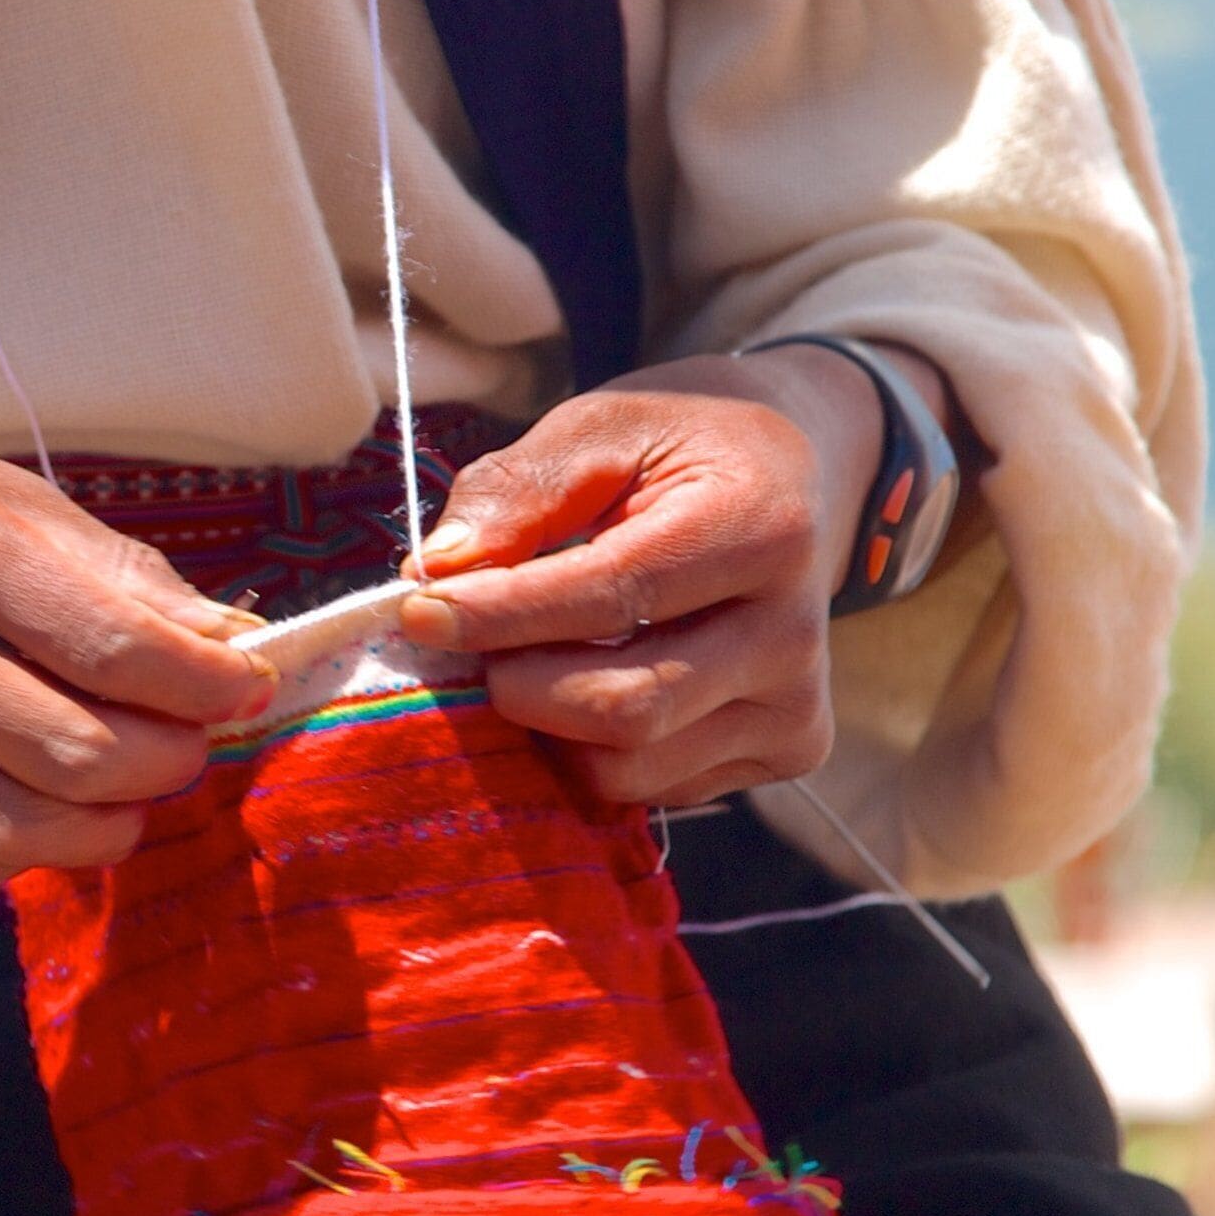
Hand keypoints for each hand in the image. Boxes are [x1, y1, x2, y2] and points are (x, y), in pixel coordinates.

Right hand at [0, 402, 269, 895]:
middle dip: (169, 760)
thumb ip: (96, 557)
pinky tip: (31, 811)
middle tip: (182, 739)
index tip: (245, 686)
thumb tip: (216, 629)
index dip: (207, 685)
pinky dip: (19, 856)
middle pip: (85, 756)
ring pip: (28, 833)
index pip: (114, 647)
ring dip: (111, 825)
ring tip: (125, 789)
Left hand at [394, 348, 902, 804]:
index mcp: (762, 529)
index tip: (418, 612)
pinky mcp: (786, 751)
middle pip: (623, 707)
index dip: (503, 615)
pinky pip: (650, 788)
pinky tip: (580, 684)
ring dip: (543, 729)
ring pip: (628, 769)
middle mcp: (795, 634)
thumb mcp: (603, 427)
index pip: (614, 596)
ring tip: (521, 659)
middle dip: (515, 683)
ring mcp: (797, 707)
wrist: (795, 480)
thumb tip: (438, 571)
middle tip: (459, 642)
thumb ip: (520, 490)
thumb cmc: (681, 447)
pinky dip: (585, 751)